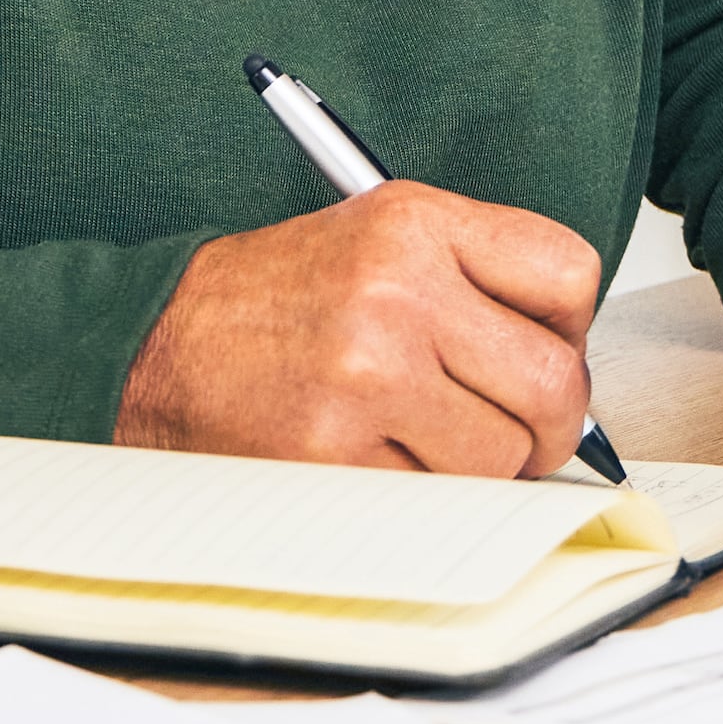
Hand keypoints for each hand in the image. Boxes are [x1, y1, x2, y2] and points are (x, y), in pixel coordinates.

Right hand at [115, 182, 603, 475]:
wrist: (151, 348)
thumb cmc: (270, 304)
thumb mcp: (374, 240)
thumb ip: (476, 282)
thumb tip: (571, 371)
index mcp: (411, 222)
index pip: (568, 274)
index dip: (570, 329)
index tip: (543, 351)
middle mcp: (394, 290)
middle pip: (554, 383)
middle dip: (547, 425)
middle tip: (511, 429)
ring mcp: (365, 375)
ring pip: (504, 457)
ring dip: (478, 468)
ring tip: (419, 439)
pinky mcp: (336, 454)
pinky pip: (441, 501)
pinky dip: (422, 497)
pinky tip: (375, 461)